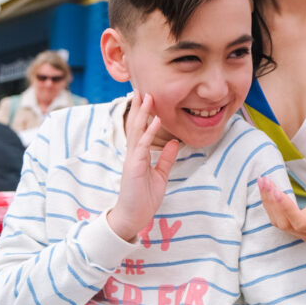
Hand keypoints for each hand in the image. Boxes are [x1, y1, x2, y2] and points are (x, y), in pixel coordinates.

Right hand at [107, 91, 178, 241]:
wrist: (133, 217)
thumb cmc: (143, 198)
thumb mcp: (160, 176)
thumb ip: (165, 159)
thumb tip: (173, 142)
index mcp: (138, 155)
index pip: (139, 128)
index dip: (143, 112)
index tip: (147, 96)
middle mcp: (133, 153)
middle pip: (135, 124)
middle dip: (139, 106)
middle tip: (141, 86)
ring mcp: (132, 159)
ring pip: (136, 130)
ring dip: (142, 112)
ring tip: (148, 96)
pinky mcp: (133, 167)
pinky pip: (141, 145)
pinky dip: (148, 131)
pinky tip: (155, 120)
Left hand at [259, 177, 305, 241]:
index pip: (300, 222)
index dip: (287, 209)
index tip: (276, 191)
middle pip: (285, 223)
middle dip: (272, 202)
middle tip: (264, 180)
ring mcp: (302, 231)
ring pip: (278, 221)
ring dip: (268, 202)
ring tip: (262, 181)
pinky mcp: (296, 225)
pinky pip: (278, 218)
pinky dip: (270, 204)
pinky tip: (266, 189)